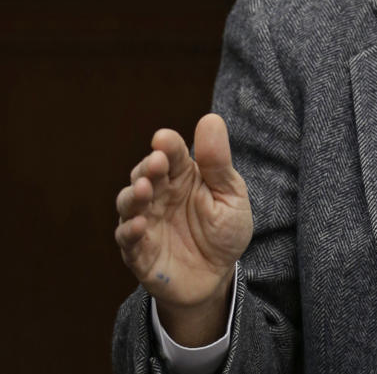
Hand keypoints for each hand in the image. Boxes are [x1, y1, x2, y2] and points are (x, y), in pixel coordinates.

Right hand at [115, 114, 252, 344]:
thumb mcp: (230, 195)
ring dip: (133, 195)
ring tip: (145, 190)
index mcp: (183, 176)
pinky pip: (128, 240)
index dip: (166, 145)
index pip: (170, 154)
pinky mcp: (139, 252)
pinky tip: (141, 224)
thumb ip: (218, 162)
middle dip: (147, 167)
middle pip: (145, 174)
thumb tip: (211, 119)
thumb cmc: (224, 230)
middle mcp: (160, 195)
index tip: (164, 139)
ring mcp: (147, 222)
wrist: (219, 276)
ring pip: (129, 203)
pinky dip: (130, 231)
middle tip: (156, 163)